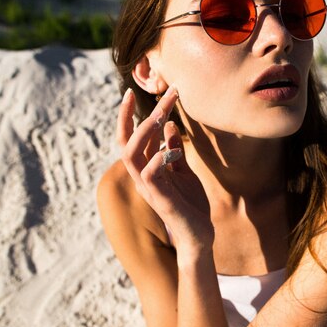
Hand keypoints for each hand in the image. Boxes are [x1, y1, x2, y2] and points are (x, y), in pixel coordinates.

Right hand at [117, 87, 213, 258]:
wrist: (199, 234)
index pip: (133, 137)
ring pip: (132, 156)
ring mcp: (149, 188)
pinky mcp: (161, 200)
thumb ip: (173, 150)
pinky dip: (158, 161)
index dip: (129, 115)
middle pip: (127, 141)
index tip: (133, 91)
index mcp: (147, 168)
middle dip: (132, 116)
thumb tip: (169, 125)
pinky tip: (171, 151)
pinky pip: (151, 177)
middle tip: (145, 94)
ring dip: (143, 134)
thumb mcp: (183, 171)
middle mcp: (142, 176)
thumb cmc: (190, 204)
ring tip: (158, 114)